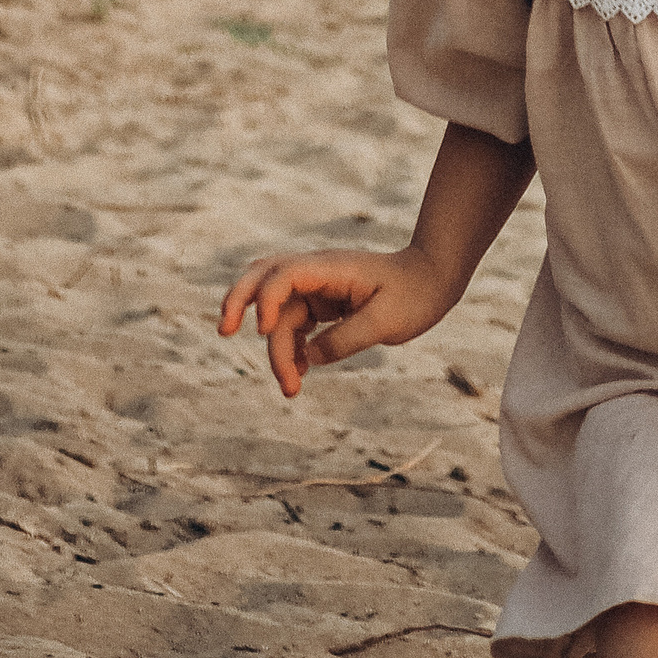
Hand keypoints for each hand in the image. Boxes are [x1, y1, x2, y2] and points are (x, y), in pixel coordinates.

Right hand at [217, 244, 458, 398]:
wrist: (432, 279)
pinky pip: (293, 323)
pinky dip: (289, 348)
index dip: (265, 300)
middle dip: (239, 301)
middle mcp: (316, 273)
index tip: (262, 332)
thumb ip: (345, 340)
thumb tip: (308, 359)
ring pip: (277, 311)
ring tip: (289, 388)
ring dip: (274, 346)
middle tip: (224, 332)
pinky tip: (299, 374)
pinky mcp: (322, 303)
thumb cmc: (413, 295)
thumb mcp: (385, 323)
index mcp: (330, 268)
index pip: (284, 274)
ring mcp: (317, 287)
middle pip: (262, 277)